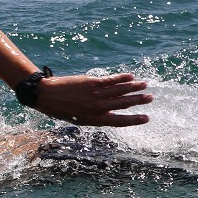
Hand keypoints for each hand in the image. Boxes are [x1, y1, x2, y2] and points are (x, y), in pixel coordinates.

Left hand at [35, 73, 151, 126]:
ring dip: (134, 87)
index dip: (135, 120)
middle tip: (151, 98)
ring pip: (120, 91)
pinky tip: (130, 76)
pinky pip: (111, 80)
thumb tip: (109, 113)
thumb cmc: (61, 109)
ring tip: (145, 85)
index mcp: (96, 120)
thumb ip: (95, 116)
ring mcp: (96, 95)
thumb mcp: (79, 119)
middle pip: (124, 104)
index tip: (147, 118)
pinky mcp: (92, 82)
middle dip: (139, 100)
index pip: (120, 121)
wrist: (47, 96)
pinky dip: (122, 78)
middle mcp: (98, 108)